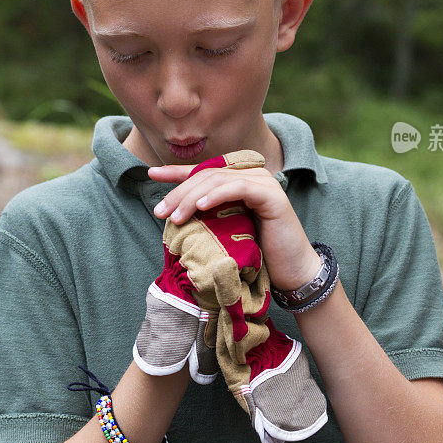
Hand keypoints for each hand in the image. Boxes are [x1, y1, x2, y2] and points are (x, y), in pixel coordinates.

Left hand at [147, 162, 321, 291]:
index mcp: (239, 179)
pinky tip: (200, 205)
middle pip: (207, 175)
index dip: (176, 172)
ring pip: (219, 180)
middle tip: (159, 211)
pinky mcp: (272, 195)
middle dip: (179, 191)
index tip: (151, 174)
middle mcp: (251, 174)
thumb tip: (173, 213)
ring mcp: (263, 182)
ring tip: (175, 216)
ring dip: (192, 197)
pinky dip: (217, 195)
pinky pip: (239, 187)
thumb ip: (208, 215)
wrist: (292, 271)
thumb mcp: (225, 231)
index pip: (203, 171)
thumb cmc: (259, 254)